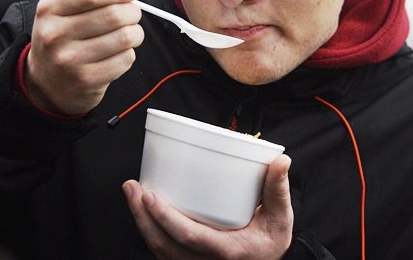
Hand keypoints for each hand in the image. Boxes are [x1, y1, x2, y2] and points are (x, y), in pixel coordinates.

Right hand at [25, 0, 143, 114]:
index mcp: (49, 8)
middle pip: (113, 15)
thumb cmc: (65, 33)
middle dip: (133, 11)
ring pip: (125, 37)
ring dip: (135, 33)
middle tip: (133, 13)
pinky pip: (126, 59)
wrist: (46, 80)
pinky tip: (118, 53)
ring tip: (129, 33)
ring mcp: (69, 60)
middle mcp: (54, 34)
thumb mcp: (66, 5)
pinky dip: (129, 53)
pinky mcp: (86, 80)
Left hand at [123, 155, 293, 259]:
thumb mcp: (280, 217)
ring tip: (132, 191)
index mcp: (226, 251)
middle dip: (141, 216)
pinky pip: (162, 250)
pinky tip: (142, 209)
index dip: (166, 218)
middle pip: (163, 245)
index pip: (189, 237)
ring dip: (140, 221)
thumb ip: (278, 189)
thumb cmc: (271, 241)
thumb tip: (280, 162)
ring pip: (158, 249)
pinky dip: (149, 230)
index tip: (150, 196)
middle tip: (132, 187)